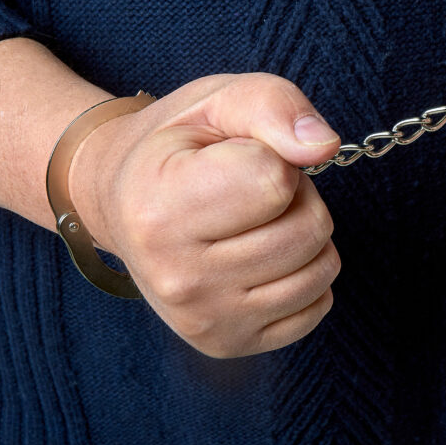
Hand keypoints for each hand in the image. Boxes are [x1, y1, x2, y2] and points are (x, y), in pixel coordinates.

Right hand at [68, 74, 341, 357]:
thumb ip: (274, 108)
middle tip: (253, 190)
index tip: (238, 158)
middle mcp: (177, 278)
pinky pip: (317, 307)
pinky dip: (304, 275)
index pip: (274, 181)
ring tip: (256, 220)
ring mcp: (203, 319)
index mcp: (160, 209)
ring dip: (303, 234)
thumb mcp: (219, 101)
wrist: (123, 202)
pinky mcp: (229, 343)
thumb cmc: (179, 147)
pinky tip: (263, 257)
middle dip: (296, 197)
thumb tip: (322, 146)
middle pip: (307, 230)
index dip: (274, 158)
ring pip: (320, 270)